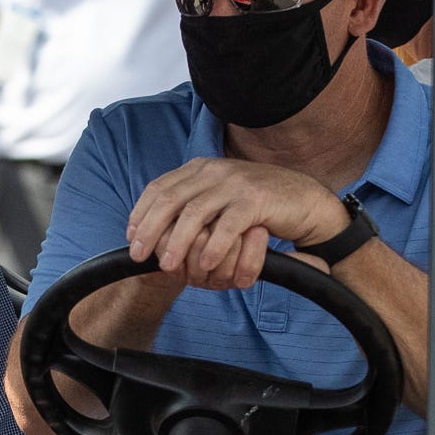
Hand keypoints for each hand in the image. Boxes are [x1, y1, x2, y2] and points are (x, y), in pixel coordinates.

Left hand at [125, 159, 348, 290]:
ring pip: (195, 213)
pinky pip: (228, 225)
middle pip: (170, 199)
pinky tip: (206, 264)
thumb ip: (194, 201)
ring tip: (168, 266)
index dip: (140, 213)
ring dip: (177, 242)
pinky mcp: (256, 199)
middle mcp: (214, 171)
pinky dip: (215, 246)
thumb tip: (158, 222)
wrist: (303, 200)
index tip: (131, 237)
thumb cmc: (258, 205)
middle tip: (139, 254)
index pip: (159, 187)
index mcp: (201, 168)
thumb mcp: (219, 196)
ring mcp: (235, 183)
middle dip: (150, 229)